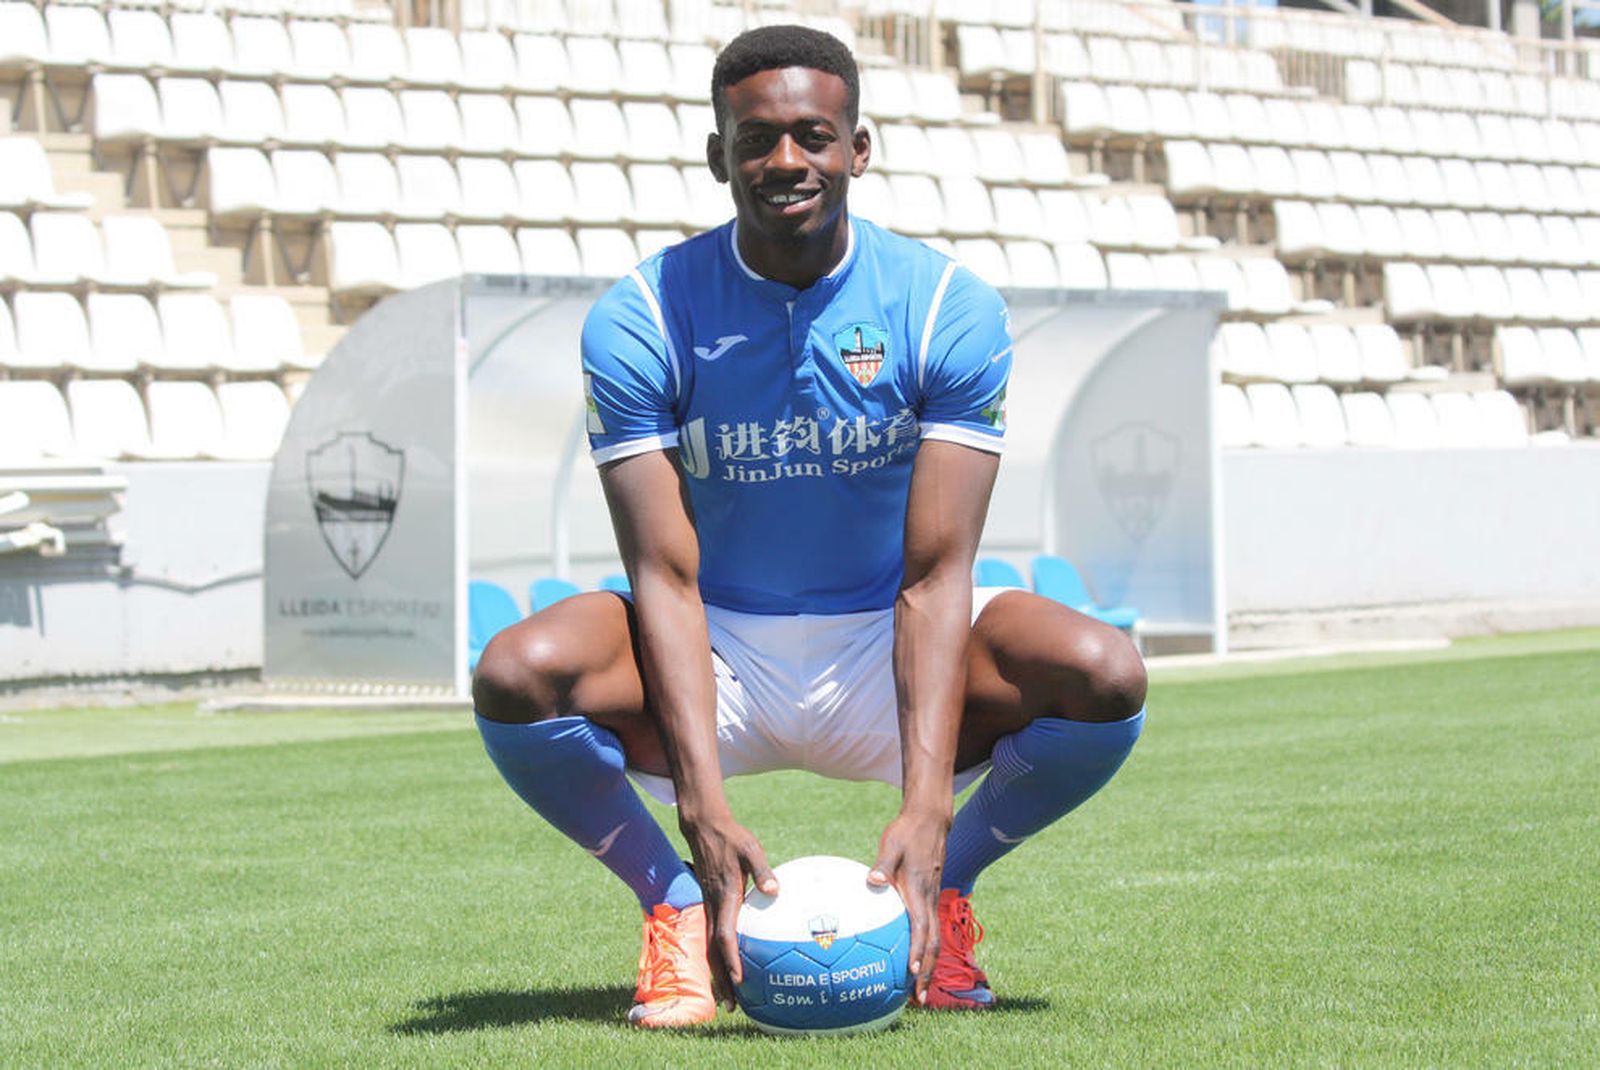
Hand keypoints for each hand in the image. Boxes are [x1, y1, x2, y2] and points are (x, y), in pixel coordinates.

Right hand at [678, 809, 777, 1009]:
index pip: (725, 936)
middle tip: (732, 1005)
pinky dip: (719, 955)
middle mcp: (713, 906)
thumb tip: (775, 890)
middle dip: (722, 979)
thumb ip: (762, 871)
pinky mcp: (710, 902)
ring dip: (719, 972)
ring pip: (710, 946)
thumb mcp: (750, 849)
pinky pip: (713, 935)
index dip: (731, 960)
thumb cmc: (731, 837)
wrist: (704, 827)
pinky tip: (730, 963)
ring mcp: (709, 906)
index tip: (738, 981)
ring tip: (729, 995)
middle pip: (714, 952)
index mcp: (724, 897)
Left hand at [868, 806, 950, 1004]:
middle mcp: (929, 899)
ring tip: (917, 989)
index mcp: (918, 891)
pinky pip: (930, 928)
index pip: (921, 930)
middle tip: (919, 999)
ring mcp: (931, 899)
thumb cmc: (906, 831)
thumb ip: (882, 864)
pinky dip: (924, 948)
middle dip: (927, 973)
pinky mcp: (929, 895)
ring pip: (934, 939)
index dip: (917, 954)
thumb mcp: (891, 844)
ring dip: (928, 965)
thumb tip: (873, 880)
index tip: (912, 976)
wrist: (929, 820)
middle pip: (933, 944)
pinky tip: (910, 957)